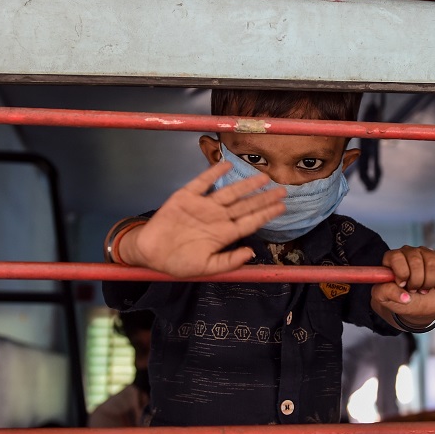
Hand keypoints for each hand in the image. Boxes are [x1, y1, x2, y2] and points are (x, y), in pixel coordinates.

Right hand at [120, 162, 285, 277]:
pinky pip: (203, 182)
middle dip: (264, 198)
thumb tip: (251, 253)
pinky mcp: (187, 197)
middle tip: (283, 190)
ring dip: (246, 185)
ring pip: (229, 192)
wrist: (151, 253)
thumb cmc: (179, 262)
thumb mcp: (206, 268)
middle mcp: (217, 217)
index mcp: (224, 234)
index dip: (266, 214)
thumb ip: (229, 261)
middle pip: (245, 205)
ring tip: (263, 177)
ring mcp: (203, 206)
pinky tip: (226, 165)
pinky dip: (214, 173)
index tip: (282, 207)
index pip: (250, 222)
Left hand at [371, 245, 434, 325]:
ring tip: (424, 288)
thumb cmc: (398, 298)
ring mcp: (424, 253)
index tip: (402, 285)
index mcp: (391, 258)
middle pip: (416, 261)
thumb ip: (388, 293)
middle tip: (414, 289)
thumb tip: (405, 297)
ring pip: (432, 262)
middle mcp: (408, 252)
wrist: (416, 305)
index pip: (397, 258)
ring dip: (430, 281)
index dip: (402, 274)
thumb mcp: (384, 298)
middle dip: (417, 281)